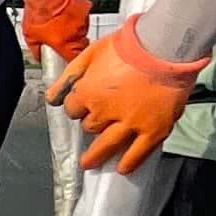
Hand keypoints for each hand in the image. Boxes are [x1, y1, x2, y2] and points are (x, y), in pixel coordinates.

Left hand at [19, 0, 92, 61]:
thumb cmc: (36, 13)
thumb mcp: (30, 36)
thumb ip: (36, 50)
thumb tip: (39, 57)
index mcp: (64, 44)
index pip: (75, 59)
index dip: (71, 60)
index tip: (67, 59)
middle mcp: (76, 35)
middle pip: (81, 46)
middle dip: (74, 45)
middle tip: (63, 40)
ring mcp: (83, 22)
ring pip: (82, 32)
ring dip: (75, 31)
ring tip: (62, 25)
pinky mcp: (85, 11)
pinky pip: (84, 19)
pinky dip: (77, 19)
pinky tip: (66, 15)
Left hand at [56, 17, 205, 174]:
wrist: (165, 46)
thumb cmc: (127, 45)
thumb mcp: (90, 54)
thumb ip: (69, 77)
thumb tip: (51, 98)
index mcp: (88, 94)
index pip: (73, 109)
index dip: (78, 107)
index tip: (84, 106)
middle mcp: (105, 113)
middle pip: (89, 127)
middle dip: (91, 124)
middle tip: (96, 123)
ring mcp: (130, 124)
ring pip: (108, 145)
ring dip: (96, 156)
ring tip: (89, 164)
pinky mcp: (154, 129)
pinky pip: (139, 152)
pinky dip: (130, 162)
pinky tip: (123, 169)